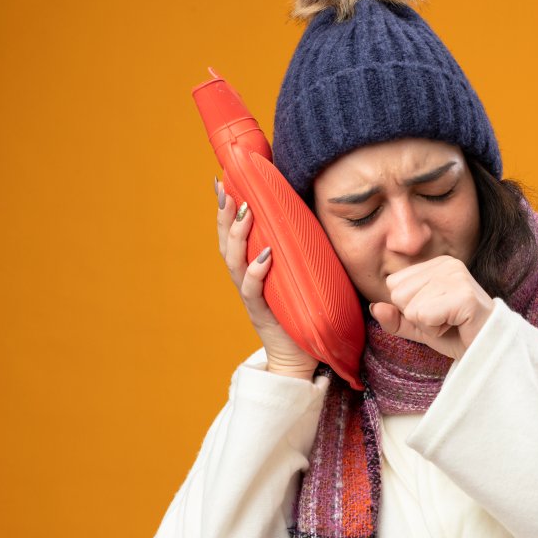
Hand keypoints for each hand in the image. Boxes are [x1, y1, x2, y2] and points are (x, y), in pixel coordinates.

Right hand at [215, 178, 318, 379]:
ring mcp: (252, 297)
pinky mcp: (262, 313)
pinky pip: (253, 291)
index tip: (223, 180)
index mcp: (252, 268)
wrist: (302, 357)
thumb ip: (298, 250)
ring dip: (238, 235)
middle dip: (225, 215)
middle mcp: (246, 280)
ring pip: (234, 261)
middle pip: (226, 242)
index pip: (234, 234)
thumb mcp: (298, 274)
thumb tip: (313, 216)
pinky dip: (256, 271)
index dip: (227, 209)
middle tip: (226, 188)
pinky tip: (263, 255)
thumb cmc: (303, 312)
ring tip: (245, 212)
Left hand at [368, 256, 494, 359]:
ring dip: (428, 326)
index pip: (394, 284)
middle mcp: (447, 264)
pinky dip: (435, 330)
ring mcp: (457, 277)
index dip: (410, 308)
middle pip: (399, 295)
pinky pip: (424, 316)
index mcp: (436, 264)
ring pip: (410, 307)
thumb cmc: (457, 335)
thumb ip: (396, 318)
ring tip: (452, 324)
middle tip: (445, 321)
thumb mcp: (419, 327)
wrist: (489, 352)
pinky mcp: (463, 295)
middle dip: (417, 317)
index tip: (437, 314)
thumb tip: (374, 307)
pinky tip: (456, 326)